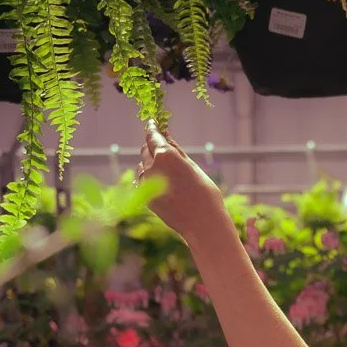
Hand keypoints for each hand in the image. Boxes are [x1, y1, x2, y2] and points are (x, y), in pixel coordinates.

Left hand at [137, 121, 223, 241]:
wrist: (202, 223)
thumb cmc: (204, 193)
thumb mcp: (192, 166)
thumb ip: (176, 151)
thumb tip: (166, 137)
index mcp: (164, 154)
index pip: (152, 135)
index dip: (152, 127)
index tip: (151, 122)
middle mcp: (151, 166)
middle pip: (145, 150)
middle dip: (151, 147)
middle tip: (161, 148)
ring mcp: (145, 184)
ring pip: (141, 166)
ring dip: (149, 164)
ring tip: (166, 173)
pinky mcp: (145, 198)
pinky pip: (142, 182)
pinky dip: (148, 179)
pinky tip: (162, 185)